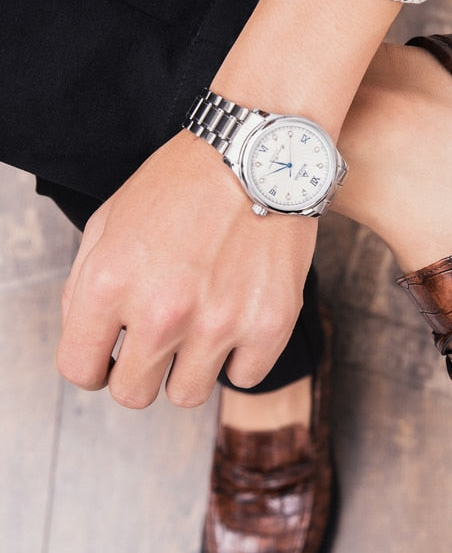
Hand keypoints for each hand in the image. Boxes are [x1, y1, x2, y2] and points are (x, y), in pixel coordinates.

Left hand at [57, 131, 316, 408]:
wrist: (259, 157)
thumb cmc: (184, 185)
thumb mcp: (111, 221)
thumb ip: (87, 286)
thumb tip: (93, 342)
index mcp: (109, 283)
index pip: (80, 370)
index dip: (93, 366)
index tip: (111, 358)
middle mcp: (161, 311)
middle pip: (133, 394)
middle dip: (140, 373)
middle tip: (159, 345)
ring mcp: (220, 323)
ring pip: (187, 395)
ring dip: (190, 367)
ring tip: (203, 327)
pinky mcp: (270, 326)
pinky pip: (244, 376)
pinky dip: (241, 355)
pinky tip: (241, 317)